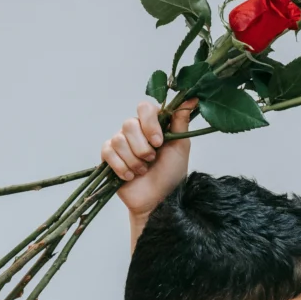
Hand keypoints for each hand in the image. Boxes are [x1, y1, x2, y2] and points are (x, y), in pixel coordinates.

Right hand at [101, 98, 197, 226]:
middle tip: (152, 160)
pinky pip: (108, 152)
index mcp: (153, 125)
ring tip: (143, 171)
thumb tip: (192, 98)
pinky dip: (121, 166)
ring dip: (134, 160)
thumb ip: (181, 122)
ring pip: (118, 140)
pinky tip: (130, 176)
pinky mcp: (109, 157)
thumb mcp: (180, 147)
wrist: (158, 201)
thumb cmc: (171, 175)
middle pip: (129, 124)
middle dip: (142, 148)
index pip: (144, 107)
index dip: (149, 124)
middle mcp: (135, 131)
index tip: (159, 142)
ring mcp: (120, 143)